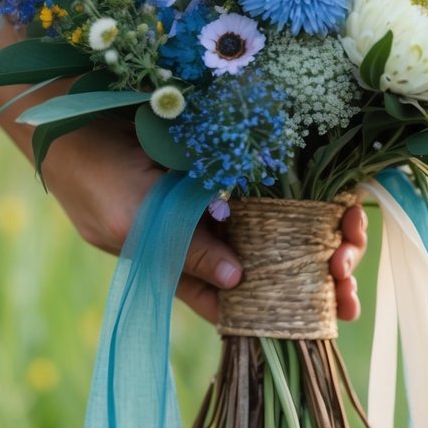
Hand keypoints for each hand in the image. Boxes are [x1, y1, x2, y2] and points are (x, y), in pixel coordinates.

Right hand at [0, 0, 368, 325]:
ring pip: (285, 222)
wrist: (74, 111)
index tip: (320, 316)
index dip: (279, 310)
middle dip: (313, 274)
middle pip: (274, 262)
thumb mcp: (132, 220)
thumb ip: (183, 250)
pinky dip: (312, 189)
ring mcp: (227, 191)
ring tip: (354, 245)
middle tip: (348, 284)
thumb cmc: (93, 176)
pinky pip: (281, 178)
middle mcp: (214, 229)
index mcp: (188, 261)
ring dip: (321, 234)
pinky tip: (342, 199)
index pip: (240, 300)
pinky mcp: (236, 154)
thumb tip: (236, 282)